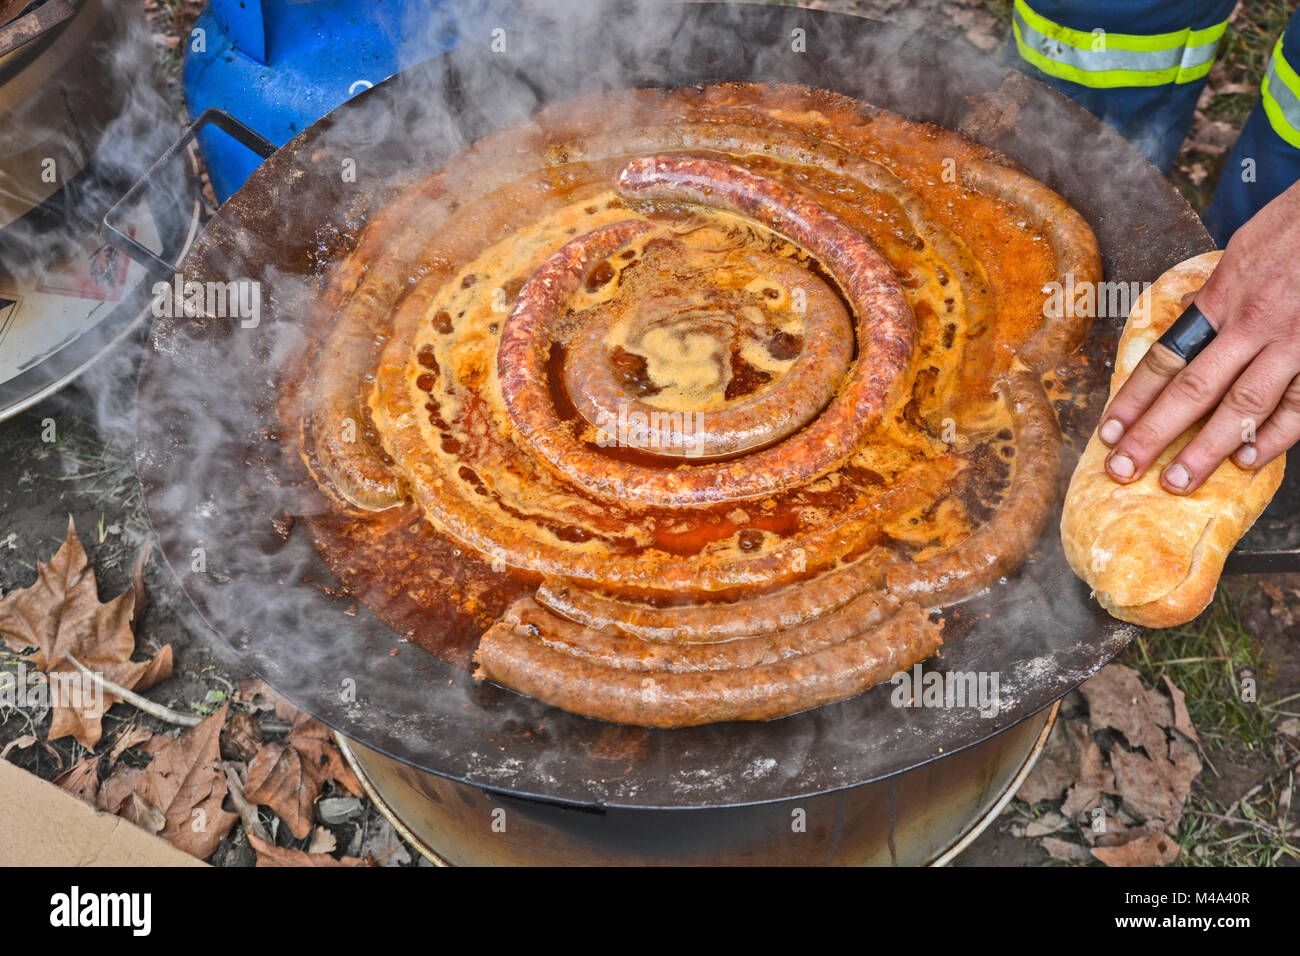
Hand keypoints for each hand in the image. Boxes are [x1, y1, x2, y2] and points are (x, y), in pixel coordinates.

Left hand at [1096, 178, 1299, 493]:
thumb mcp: (1247, 245)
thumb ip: (1218, 287)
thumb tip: (1188, 307)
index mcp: (1224, 296)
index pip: (1166, 357)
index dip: (1134, 398)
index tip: (1109, 431)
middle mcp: (1252, 323)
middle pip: (1192, 389)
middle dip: (1153, 434)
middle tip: (1122, 469)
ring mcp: (1294, 342)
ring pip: (1241, 406)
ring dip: (1205, 449)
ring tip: (1175, 483)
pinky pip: (1298, 405)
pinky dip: (1273, 437)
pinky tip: (1246, 461)